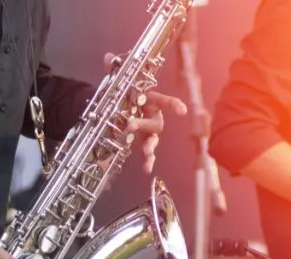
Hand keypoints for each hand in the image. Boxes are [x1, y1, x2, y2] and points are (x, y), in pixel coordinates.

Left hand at [104, 53, 187, 173]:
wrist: (118, 105)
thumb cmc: (124, 92)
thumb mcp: (118, 82)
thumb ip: (115, 70)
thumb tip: (108, 57)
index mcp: (149, 98)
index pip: (163, 100)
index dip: (173, 105)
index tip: (181, 111)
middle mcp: (153, 114)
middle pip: (155, 122)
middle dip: (144, 125)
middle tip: (130, 125)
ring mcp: (149, 129)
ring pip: (154, 138)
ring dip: (150, 146)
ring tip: (147, 153)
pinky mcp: (142, 140)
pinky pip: (147, 151)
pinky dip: (147, 160)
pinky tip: (146, 169)